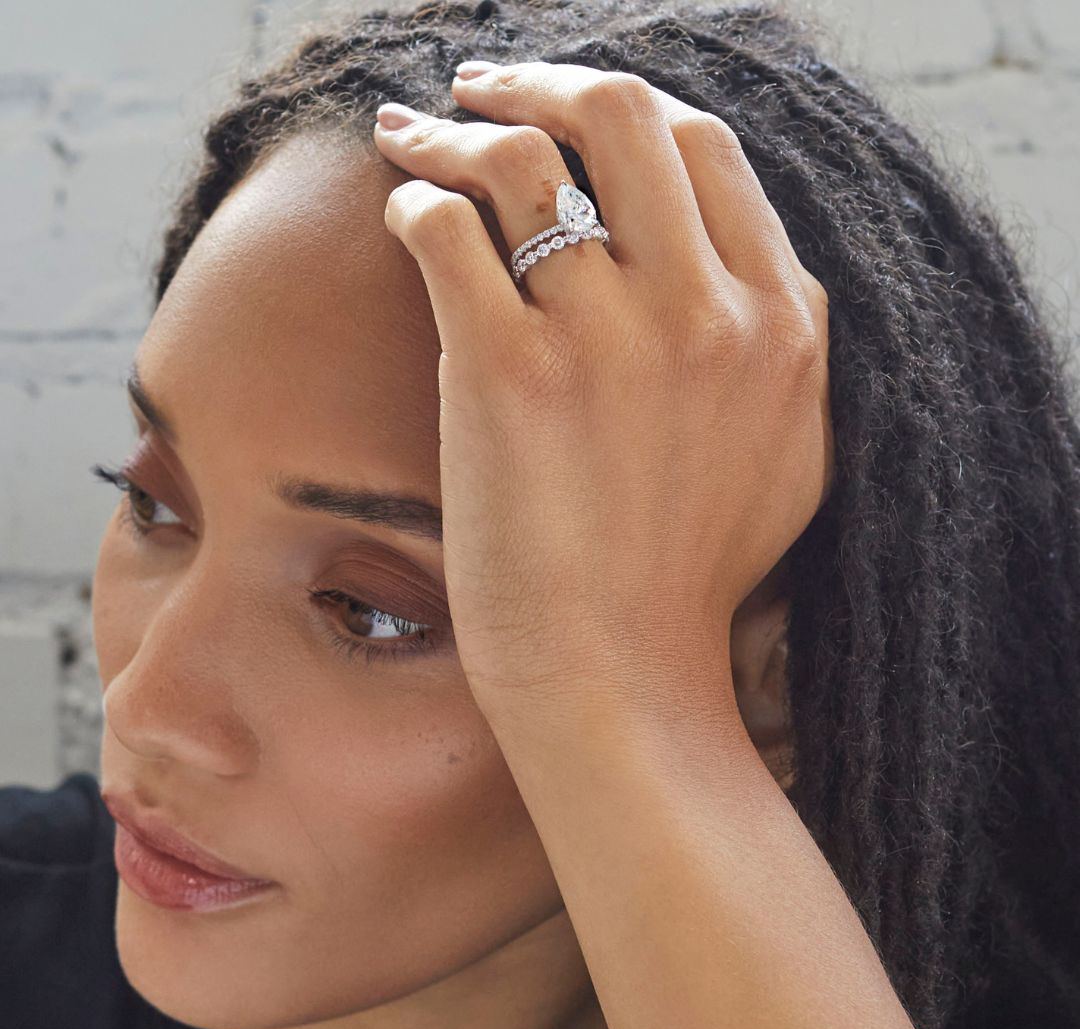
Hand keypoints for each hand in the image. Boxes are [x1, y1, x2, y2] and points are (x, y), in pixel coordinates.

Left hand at [372, 61, 833, 731]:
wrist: (621, 678)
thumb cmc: (687, 581)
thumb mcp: (789, 458)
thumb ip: (782, 352)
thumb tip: (742, 269)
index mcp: (781, 323)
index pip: (706, 149)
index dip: (626, 108)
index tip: (570, 115)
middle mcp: (708, 313)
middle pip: (625, 116)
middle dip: (541, 80)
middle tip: (481, 88)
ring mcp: (611, 339)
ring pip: (522, 159)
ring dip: (453, 127)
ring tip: (411, 133)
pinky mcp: (514, 375)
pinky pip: (448, 228)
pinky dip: (415, 200)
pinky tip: (403, 212)